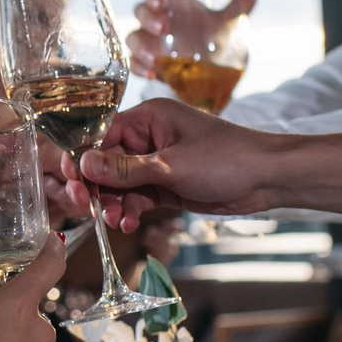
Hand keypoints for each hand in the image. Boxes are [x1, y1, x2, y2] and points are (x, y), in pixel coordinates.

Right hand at [69, 99, 341, 230]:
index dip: (85, 160)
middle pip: (107, 162)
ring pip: (121, 183)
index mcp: (149, 118)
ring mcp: (158, 162)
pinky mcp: (168, 184)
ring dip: (114, 203)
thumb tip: (84, 164)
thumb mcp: (171, 166)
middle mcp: (150, 137)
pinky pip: (138, 197)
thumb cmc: (226, 159)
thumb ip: (125, 168)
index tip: (72, 183)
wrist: (268, 179)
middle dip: (98, 187)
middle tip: (89, 209)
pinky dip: (130, 210)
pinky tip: (127, 224)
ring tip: (115, 221)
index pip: (102, 135)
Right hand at [127, 0, 256, 77]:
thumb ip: (235, 9)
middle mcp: (155, 18)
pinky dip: (139, 67)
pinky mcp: (148, 62)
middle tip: (163, 27)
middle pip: (140, 12)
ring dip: (140, 45)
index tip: (159, 0)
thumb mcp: (224, 22)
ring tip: (154, 56)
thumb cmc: (209, 33)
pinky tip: (150, 73)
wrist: (209, 64)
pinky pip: (134, 62)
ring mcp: (149, 41)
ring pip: (133, 37)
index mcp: (170, 1)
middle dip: (148, 18)